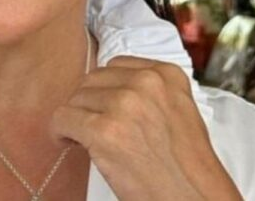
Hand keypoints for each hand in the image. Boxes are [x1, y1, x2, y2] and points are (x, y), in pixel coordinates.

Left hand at [49, 56, 242, 200]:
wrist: (194, 198)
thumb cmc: (187, 168)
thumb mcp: (178, 113)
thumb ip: (149, 94)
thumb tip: (110, 92)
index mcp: (167, 75)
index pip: (116, 66)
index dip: (105, 89)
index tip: (103, 106)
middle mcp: (146, 83)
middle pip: (93, 80)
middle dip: (88, 104)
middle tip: (91, 126)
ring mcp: (125, 104)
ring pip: (76, 99)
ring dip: (75, 118)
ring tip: (85, 139)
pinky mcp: (104, 130)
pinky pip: (63, 118)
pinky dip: (60, 131)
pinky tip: (70, 142)